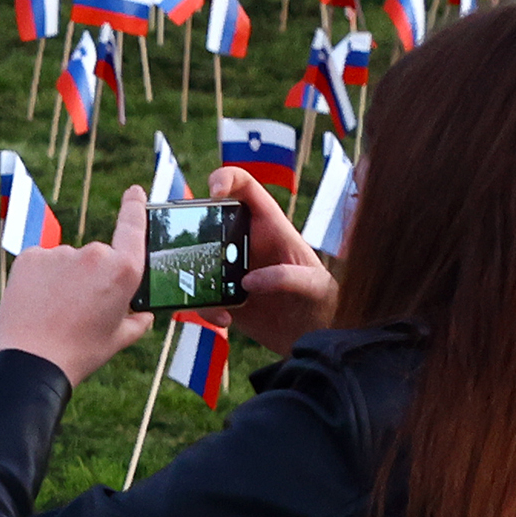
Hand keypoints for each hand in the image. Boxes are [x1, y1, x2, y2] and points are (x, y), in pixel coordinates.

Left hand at [0, 186, 156, 388]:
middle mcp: (95, 254)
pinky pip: (41, 263)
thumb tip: (143, 313)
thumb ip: (137, 320)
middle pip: (97, 258)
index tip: (134, 191)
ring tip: (55, 313)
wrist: (30, 362)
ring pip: (66, 262)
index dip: (134, 206)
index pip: (133, 226)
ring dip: (64, 279)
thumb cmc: (80, 353)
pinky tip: (37, 304)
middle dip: (91, 277)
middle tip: (79, 311)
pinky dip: (40, 279)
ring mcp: (60, 253)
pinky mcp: (30, 256)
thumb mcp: (119, 339)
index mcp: (124, 270)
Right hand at [201, 166, 336, 352]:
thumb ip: (290, 278)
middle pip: (207, 221)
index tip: (214, 194)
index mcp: (270, 227)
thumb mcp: (317, 287)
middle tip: (193, 251)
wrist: (315, 336)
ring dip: (191, 276)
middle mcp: (245, 243)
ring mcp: (230, 269)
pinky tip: (225, 318)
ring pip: (195, 260)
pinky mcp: (222, 296)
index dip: (226, 179)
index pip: (244, 188)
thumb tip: (249, 282)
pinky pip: (200, 296)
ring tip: (212, 298)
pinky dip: (205, 308)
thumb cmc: (324, 303)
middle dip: (192, 231)